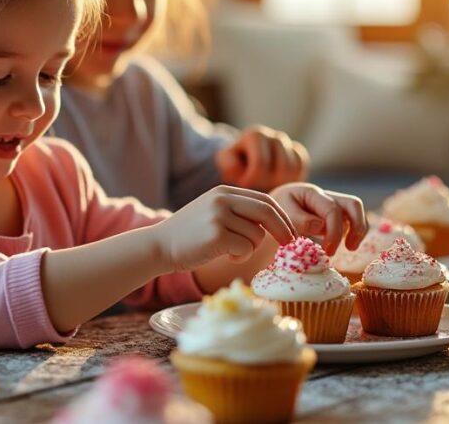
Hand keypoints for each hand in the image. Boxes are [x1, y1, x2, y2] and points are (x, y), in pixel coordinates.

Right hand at [150, 185, 296, 271]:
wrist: (159, 246)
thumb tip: (274, 222)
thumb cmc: (190, 235)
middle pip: (267, 212)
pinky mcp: (216, 235)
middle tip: (289, 244)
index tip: (290, 231)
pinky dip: (240, 256)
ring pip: (257, 235)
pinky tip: (223, 255)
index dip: (282, 216)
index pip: (264, 200)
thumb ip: (238, 211)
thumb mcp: (213, 212)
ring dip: (250, 248)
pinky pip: (245, 248)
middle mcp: (222, 199)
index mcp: (224, 191)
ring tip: (230, 251)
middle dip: (283, 230)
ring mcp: (218, 216)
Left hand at [215, 126, 308, 191]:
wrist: (246, 161)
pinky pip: (301, 167)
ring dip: (281, 181)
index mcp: (256, 135)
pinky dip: (293, 177)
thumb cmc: (235, 164)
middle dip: (269, 181)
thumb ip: (228, 163)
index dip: (252, 179)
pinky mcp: (298, 153)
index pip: (261, 163)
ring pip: (293, 168)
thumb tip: (241, 166)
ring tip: (266, 186)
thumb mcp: (225, 162)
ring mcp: (289, 144)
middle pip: (281, 167)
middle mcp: (275, 137)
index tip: (244, 185)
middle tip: (257, 187)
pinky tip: (278, 183)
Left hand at [270, 183, 367, 255]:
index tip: (328, 251)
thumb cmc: (275, 212)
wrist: (271, 211)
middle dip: (357, 226)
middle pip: (353, 204)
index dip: (334, 231)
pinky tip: (345, 246)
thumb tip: (321, 226)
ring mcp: (332, 206)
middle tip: (350, 248)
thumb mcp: (282, 213)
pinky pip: (350, 222)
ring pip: (355, 212)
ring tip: (351, 248)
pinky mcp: (334, 217)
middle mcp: (326, 197)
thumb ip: (299, 219)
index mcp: (312, 193)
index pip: (332, 209)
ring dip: (359, 230)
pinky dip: (353, 233)